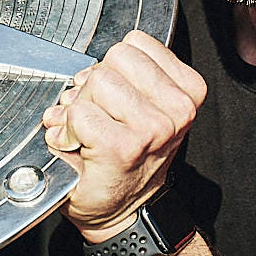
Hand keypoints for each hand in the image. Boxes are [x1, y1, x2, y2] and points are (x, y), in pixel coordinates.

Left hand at [45, 33, 205, 242]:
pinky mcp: (122, 146)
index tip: (115, 98)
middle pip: (113, 59)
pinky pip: (79, 113)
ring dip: (81, 108)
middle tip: (99, 117)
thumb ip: (127, 74)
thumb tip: (87, 70)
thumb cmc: (128, 160)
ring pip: (96, 82)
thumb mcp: (145, 106)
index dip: (114, 68)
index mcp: (187, 91)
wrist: (121, 212)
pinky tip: (79, 146)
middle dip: (95, 86)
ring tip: (90, 132)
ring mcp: (152, 128)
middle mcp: (177, 109)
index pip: (134, 43)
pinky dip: (68, 129)